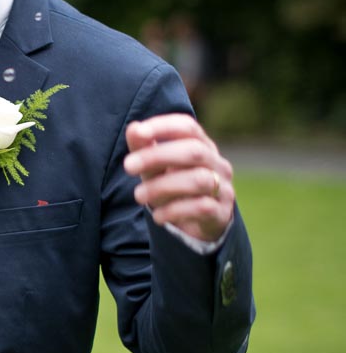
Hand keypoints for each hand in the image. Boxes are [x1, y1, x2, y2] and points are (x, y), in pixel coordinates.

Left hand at [123, 113, 234, 242]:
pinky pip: (201, 207)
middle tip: (128, 166)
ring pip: (198, 180)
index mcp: (202, 146)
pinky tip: (157, 216)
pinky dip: (174, 210)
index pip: (188, 127)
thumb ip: (144, 149)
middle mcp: (217, 164)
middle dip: (158, 156)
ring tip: (139, 195)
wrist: (196, 226)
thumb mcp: (155, 168)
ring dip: (162, 186)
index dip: (163, 126)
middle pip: (194, 151)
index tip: (138, 133)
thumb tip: (133, 129)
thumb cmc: (172, 188)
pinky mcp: (221, 213)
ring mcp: (223, 188)